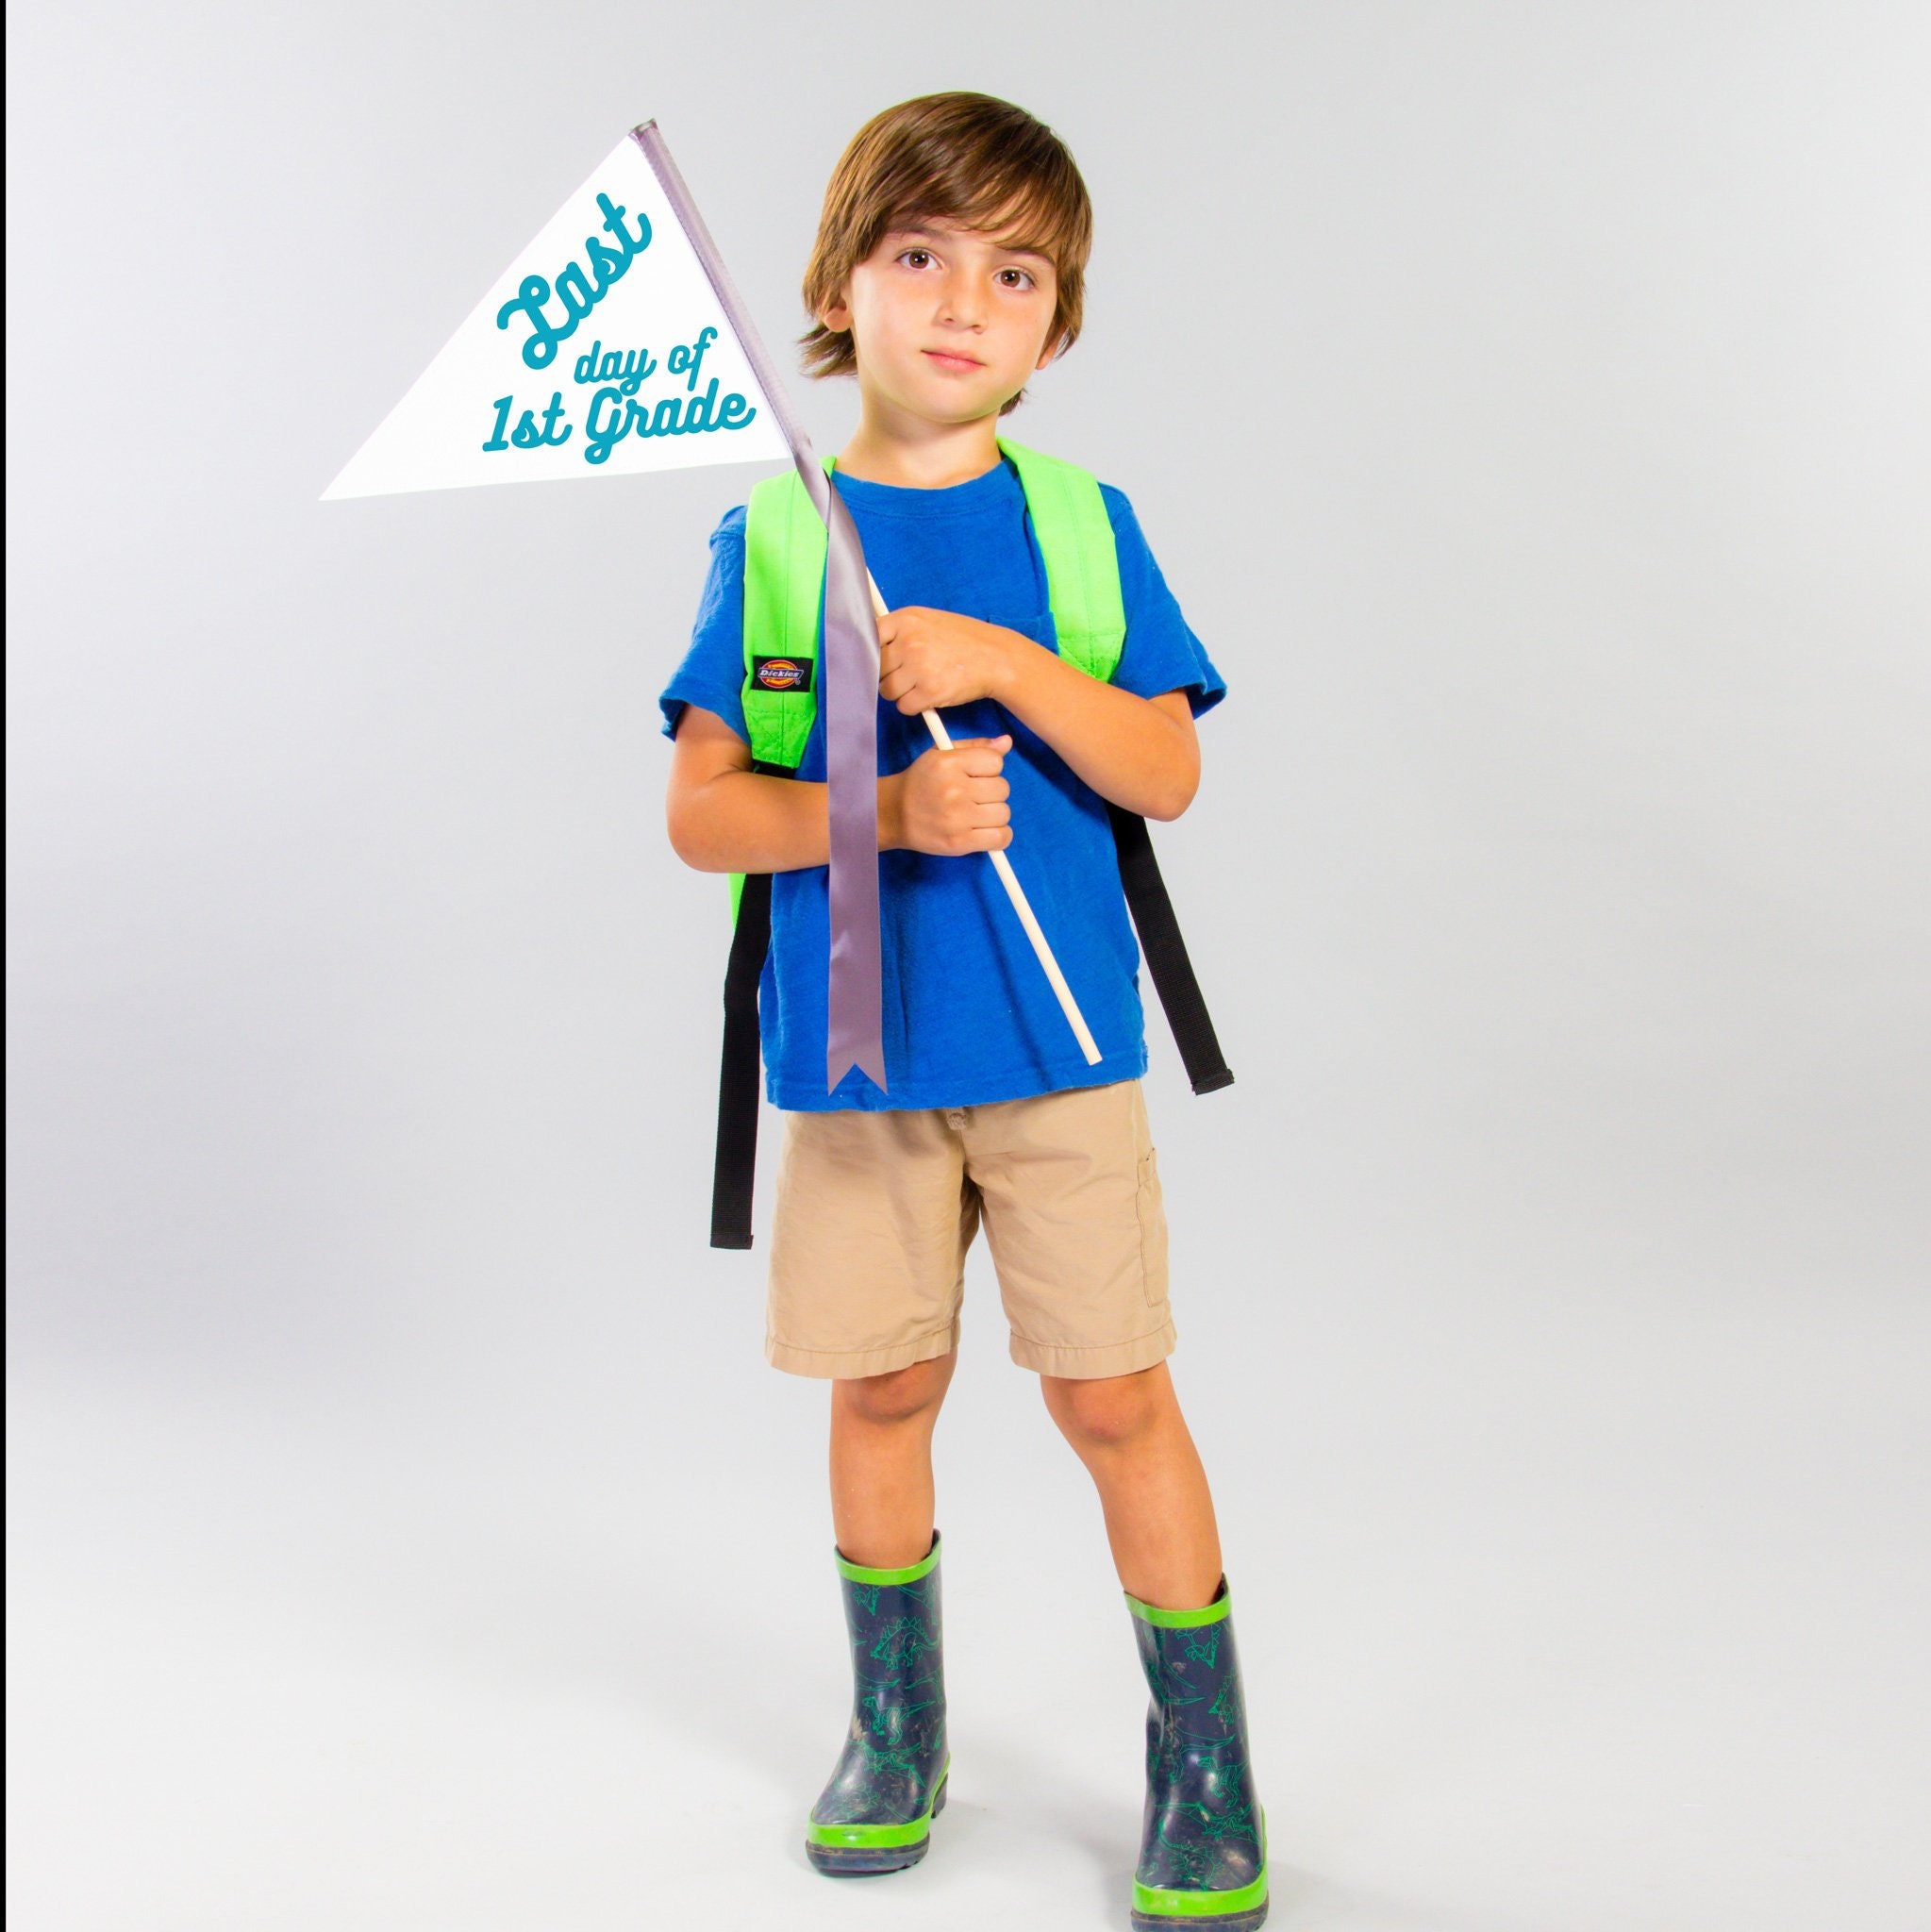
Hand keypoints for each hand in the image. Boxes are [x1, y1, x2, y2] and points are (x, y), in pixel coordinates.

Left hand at [877, 607, 1019, 713]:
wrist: (995, 657)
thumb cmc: (961, 639)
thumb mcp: (928, 621)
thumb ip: (899, 630)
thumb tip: (866, 647)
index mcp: (906, 619)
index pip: (867, 638)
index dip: (869, 654)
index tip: (875, 661)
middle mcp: (909, 641)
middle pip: (875, 668)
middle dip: (888, 675)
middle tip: (908, 673)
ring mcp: (919, 667)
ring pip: (886, 690)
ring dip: (900, 693)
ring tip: (921, 683)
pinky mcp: (929, 692)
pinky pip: (904, 707)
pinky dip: (914, 706)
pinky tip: (929, 694)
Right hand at [895, 736, 1013, 856]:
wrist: (892, 814)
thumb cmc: (920, 782)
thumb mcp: (941, 755)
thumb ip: (975, 746)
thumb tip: (1006, 742)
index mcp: (949, 763)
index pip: (995, 762)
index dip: (989, 769)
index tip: (976, 776)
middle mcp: (954, 789)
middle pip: (1002, 788)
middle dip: (992, 792)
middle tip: (974, 797)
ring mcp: (957, 818)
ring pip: (1003, 813)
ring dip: (995, 815)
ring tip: (977, 815)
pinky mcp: (959, 842)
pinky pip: (1000, 838)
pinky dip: (999, 837)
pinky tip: (986, 831)